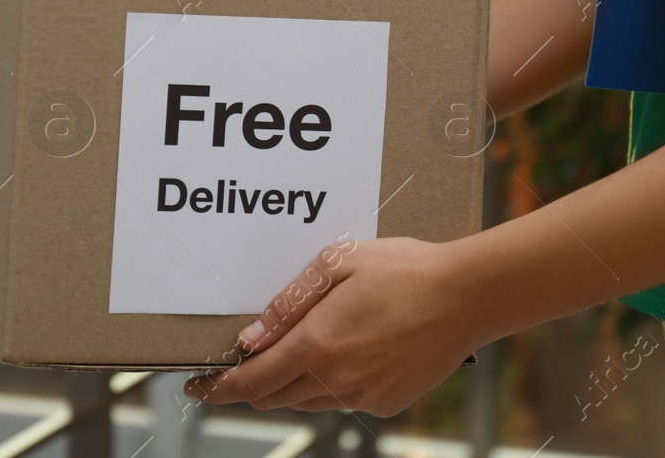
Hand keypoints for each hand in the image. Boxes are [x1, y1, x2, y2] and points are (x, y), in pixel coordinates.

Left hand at [185, 236, 482, 416]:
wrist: (466, 296)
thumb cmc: (403, 269)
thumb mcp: (337, 264)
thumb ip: (288, 302)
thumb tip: (251, 337)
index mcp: (317, 344)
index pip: (251, 379)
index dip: (218, 387)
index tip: (197, 387)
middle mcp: (335, 379)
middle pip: (273, 396)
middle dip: (249, 384)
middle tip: (238, 364)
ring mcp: (363, 395)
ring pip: (306, 399)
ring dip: (289, 382)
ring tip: (297, 348)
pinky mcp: (387, 401)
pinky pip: (341, 399)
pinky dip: (327, 383)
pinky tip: (343, 351)